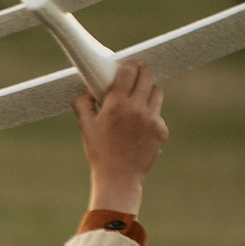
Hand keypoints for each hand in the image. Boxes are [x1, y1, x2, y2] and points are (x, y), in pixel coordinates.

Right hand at [74, 61, 167, 215]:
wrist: (118, 178)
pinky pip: (158, 113)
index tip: (126, 68)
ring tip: (138, 100)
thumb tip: (88, 90)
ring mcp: (152, 119)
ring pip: (157, 92)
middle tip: (136, 76)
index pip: (128, 72)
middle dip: (141, 73)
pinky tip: (139, 127)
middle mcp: (136, 109)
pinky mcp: (162, 130)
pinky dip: (150, 115)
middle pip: (147, 77)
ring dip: (148, 91)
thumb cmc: (98, 152)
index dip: (128, 67)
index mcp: (116, 106)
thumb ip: (83, 104)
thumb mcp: (85, 127)